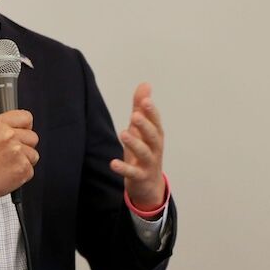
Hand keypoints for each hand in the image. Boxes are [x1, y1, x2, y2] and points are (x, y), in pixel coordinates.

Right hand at [0, 110, 39, 212]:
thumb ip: (6, 129)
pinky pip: (31, 169)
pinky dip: (22, 174)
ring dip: (24, 161)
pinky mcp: (23, 168)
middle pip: (33, 137)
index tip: (20, 135)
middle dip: (25, 147)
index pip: (26, 117)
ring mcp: (17, 152)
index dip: (24, 128)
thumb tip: (25, 129)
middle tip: (9, 155)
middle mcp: (8, 135)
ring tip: (7, 165)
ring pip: (34, 155)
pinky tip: (8, 174)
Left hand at [109, 83, 165, 211]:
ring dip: (134, 143)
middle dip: (145, 126)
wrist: (149, 185)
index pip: (156, 122)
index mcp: (155, 136)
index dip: (151, 112)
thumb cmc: (144, 152)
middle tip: (135, 115)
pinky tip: (113, 163)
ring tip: (123, 133)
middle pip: (153, 136)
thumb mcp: (142, 130)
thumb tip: (145, 84)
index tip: (145, 100)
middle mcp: (155, 149)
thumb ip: (141, 108)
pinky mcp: (139, 177)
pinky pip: (132, 173)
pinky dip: (124, 168)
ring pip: (144, 153)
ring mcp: (148, 164)